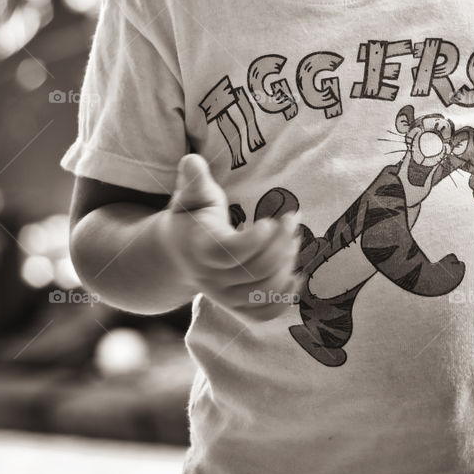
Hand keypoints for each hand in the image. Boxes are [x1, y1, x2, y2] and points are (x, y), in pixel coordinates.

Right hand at [158, 154, 300, 316]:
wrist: (178, 255)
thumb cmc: (191, 218)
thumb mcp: (190, 196)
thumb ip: (194, 181)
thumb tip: (192, 159)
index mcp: (201, 249)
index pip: (231, 253)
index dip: (256, 240)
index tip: (270, 221)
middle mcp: (211, 279)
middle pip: (256, 271)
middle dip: (281, 245)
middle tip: (293, 220)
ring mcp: (224, 297)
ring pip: (263, 291)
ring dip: (287, 265)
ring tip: (294, 239)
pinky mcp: (236, 307)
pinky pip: (262, 314)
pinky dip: (282, 299)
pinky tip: (296, 276)